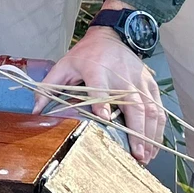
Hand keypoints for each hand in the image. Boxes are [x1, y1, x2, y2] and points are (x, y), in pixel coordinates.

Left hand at [35, 25, 165, 164]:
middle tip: (135, 155)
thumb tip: (35, 111)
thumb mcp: (64, 66)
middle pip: (133, 105)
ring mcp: (139, 81)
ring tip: (146, 157)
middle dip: (136, 131)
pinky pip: (158, 108)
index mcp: (97, 70)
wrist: (111, 35)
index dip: (102, 103)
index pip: (100, 88)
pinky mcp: (150, 84)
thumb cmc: (86, 54)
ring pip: (150, 109)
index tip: (104, 120)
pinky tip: (153, 145)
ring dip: (150, 135)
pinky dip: (158, 128)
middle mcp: (121, 77)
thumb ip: (49, 87)